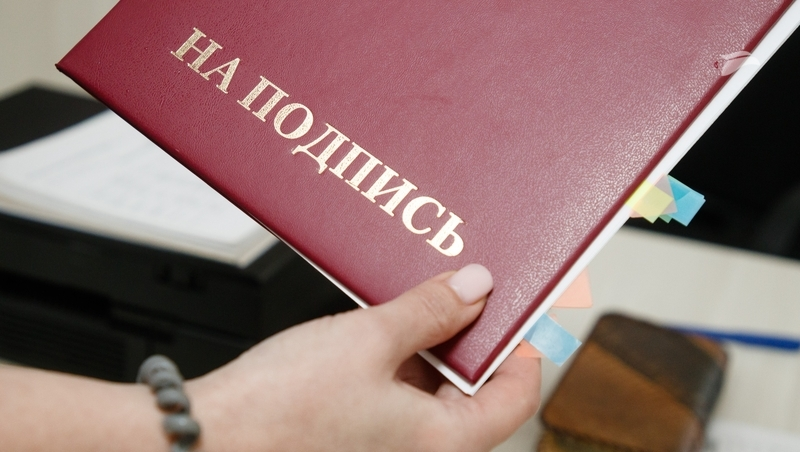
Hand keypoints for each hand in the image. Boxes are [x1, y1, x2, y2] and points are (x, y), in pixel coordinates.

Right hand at [188, 264, 541, 451]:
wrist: (207, 438)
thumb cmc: (278, 409)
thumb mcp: (368, 339)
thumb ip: (430, 311)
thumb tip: (473, 288)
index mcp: (440, 444)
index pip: (516, 397)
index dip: (521, 348)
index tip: (516, 309)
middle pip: (475, 393)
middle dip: (470, 339)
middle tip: (461, 292)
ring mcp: (387, 448)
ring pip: (434, 394)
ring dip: (432, 347)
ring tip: (418, 301)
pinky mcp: (359, 437)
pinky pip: (399, 399)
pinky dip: (400, 363)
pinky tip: (383, 328)